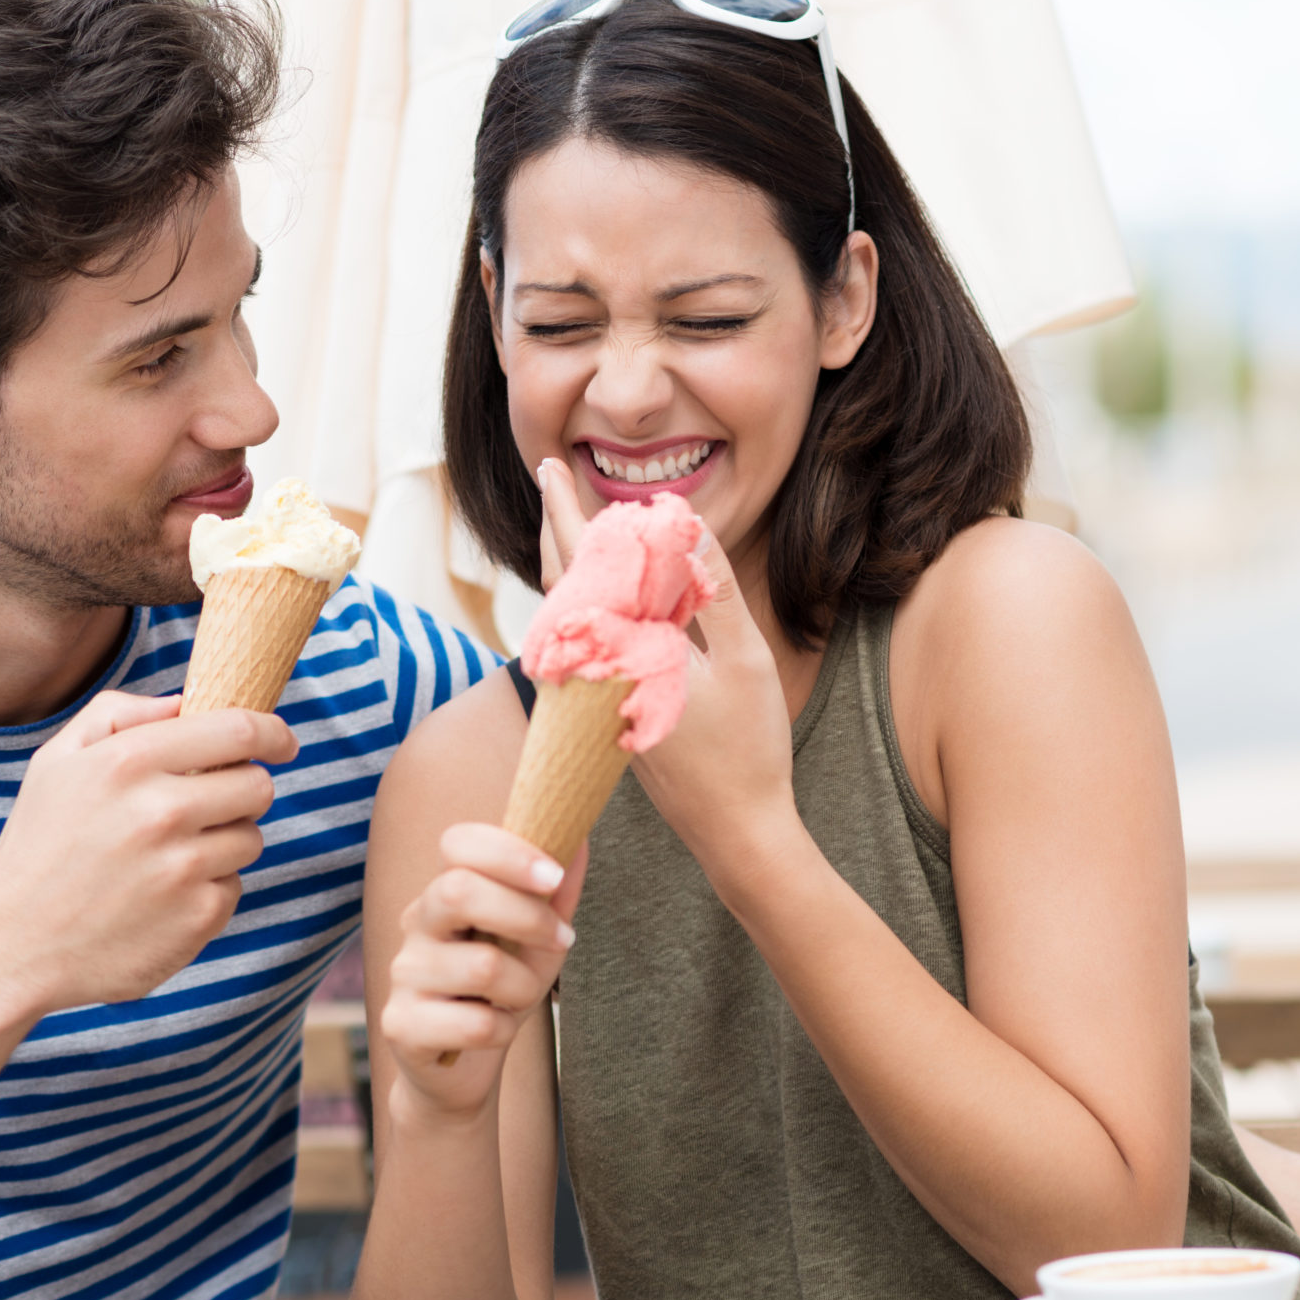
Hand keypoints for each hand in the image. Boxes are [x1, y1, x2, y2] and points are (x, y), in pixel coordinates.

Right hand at [0, 691, 296, 1013]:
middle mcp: (162, 811)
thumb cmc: (37, 847)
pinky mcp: (198, 917)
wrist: (13, 947)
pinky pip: (233, 887)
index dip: (271, 732)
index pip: (238, 728)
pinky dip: (207, 889)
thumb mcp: (56, 763)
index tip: (279, 741)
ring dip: (223, 842)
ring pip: (250, 838)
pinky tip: (160, 896)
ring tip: (167, 857)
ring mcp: (184, 868)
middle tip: (204, 806)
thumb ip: (118, 716)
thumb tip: (184, 702)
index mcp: (128, 761)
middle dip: (241, 789)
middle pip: (257, 785)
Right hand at [381, 823, 580, 1125]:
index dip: (508, 852)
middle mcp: (416, 926)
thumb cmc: (498, 994)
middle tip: (562, 939)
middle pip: (458, 891)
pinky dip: (503, 1029)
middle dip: (526, 916)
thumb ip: (556, 896)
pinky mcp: (401, 1025)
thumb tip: (579, 839)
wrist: (457, 1070)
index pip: (457, 844)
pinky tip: (494, 1031)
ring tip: (519, 998)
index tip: (554, 875)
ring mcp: (403, 975)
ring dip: (524, 987)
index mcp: (444, 892)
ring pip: (482, 966)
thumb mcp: (536, 943)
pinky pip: (476, 1022)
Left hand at [534, 458, 798, 872]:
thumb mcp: (745, 660)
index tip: (550, 467)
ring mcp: (594, 698)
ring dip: (568, 565)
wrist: (734, 831)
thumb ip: (713, 591)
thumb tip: (684, 525)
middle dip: (555, 527)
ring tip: (569, 520)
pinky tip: (596, 589)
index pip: (582, 565)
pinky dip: (586, 604)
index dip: (565, 511)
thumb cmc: (748, 749)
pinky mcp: (602, 715)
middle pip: (560, 584)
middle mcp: (595, 673)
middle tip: (551, 476)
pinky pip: (583, 644)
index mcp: (625, 651)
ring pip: (568, 616)